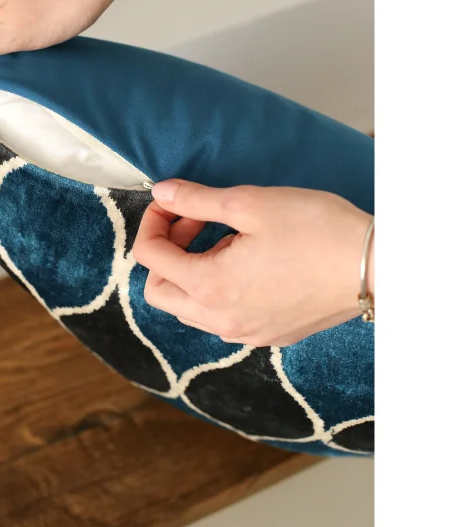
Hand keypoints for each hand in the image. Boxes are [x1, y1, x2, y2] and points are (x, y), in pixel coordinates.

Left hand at [132, 181, 373, 345]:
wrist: (376, 268)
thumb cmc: (315, 231)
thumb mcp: (249, 204)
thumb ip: (197, 199)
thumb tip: (163, 192)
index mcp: (209, 288)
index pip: (149, 257)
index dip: (152, 222)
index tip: (172, 201)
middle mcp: (220, 321)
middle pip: (160, 291)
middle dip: (166, 252)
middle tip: (195, 221)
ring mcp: (245, 333)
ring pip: (189, 307)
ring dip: (191, 270)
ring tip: (225, 239)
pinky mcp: (268, 334)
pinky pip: (222, 316)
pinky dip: (217, 288)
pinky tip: (247, 261)